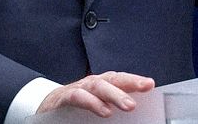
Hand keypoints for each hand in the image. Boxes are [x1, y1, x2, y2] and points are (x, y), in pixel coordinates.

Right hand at [36, 72, 154, 116]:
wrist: (46, 107)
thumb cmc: (76, 108)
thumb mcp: (99, 107)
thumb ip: (114, 110)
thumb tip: (133, 119)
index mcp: (103, 85)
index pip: (122, 79)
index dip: (136, 80)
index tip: (151, 85)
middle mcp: (93, 84)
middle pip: (114, 79)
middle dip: (131, 82)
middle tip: (145, 88)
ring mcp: (79, 89)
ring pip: (98, 86)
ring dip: (115, 94)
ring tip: (129, 105)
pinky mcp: (64, 98)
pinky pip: (79, 97)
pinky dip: (92, 103)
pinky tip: (104, 111)